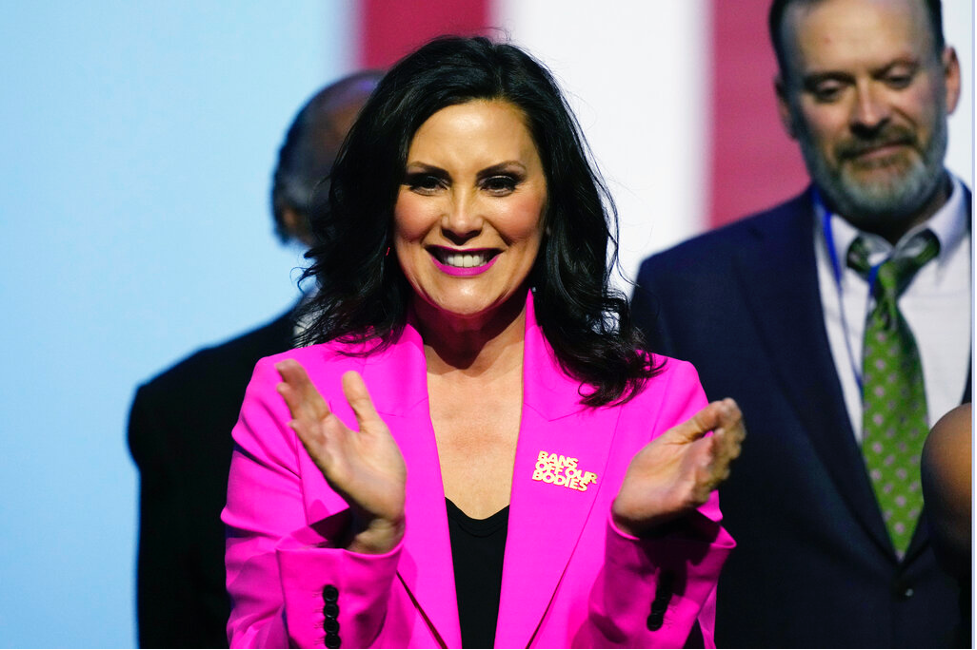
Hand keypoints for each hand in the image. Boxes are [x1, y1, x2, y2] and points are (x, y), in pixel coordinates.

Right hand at [275, 359, 406, 553]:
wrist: (392, 501)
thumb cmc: (381, 467)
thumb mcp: (373, 427)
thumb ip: (360, 403)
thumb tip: (348, 373)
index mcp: (335, 428)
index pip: (314, 401)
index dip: (302, 382)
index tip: (288, 362)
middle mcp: (326, 440)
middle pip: (306, 410)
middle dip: (294, 389)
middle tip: (281, 366)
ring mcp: (329, 456)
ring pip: (308, 429)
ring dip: (295, 409)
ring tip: (283, 388)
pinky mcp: (335, 472)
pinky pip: (319, 453)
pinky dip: (308, 439)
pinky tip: (296, 425)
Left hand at [612, 398, 744, 536]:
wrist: (630, 497)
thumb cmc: (654, 467)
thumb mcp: (676, 437)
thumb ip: (698, 423)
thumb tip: (723, 403)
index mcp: (707, 452)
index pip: (728, 435)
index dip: (731, 420)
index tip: (729, 403)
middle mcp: (709, 468)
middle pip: (728, 451)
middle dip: (730, 432)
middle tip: (728, 414)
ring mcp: (700, 485)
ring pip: (718, 470)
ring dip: (721, 452)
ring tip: (721, 433)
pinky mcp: (687, 501)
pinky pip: (700, 489)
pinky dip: (704, 477)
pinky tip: (704, 463)